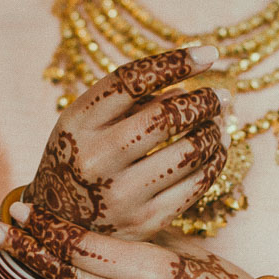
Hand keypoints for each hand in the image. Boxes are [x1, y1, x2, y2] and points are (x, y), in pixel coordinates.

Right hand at [24, 46, 230, 240]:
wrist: (58, 224)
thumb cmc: (80, 159)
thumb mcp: (88, 125)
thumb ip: (130, 103)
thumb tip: (185, 86)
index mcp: (76, 125)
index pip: (129, 81)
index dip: (174, 63)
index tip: (209, 55)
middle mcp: (95, 160)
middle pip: (164, 117)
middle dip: (203, 102)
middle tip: (220, 97)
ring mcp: (121, 195)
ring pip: (188, 152)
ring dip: (214, 132)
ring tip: (220, 123)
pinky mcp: (145, 221)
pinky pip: (196, 185)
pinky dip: (215, 161)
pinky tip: (218, 149)